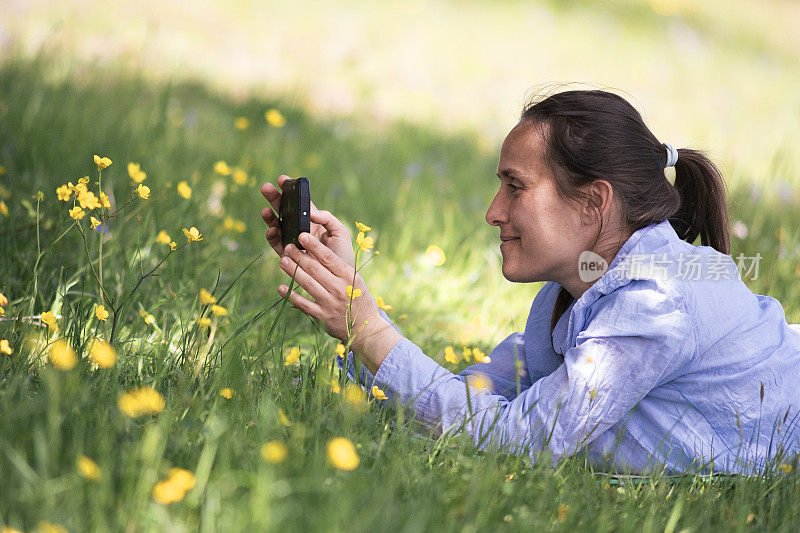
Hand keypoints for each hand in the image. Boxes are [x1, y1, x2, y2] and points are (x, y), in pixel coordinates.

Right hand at [260, 175, 355, 267]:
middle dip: (274, 198)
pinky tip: (272, 230)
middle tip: (266, 188)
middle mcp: (300, 229)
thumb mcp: (340, 232)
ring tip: (266, 210)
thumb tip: (311, 211)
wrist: (340, 280)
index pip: (299, 202)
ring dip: (270, 217)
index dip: (290, 190)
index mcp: (313, 220)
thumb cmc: (342, 254)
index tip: (282, 179)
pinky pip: (277, 244)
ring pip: (277, 225)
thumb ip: (328, 218)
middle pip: (284, 210)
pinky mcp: (288, 256)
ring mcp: (292, 241)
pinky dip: (272, 236)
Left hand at [277, 233, 400, 373]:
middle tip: (288, 246)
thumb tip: (317, 251)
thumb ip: (339, 268)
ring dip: (293, 271)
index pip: (329, 258)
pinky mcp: (322, 317)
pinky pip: (303, 304)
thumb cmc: (359, 298)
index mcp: (349, 276)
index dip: (314, 246)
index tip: (302, 236)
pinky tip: (281, 287)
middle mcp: (339, 289)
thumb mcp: (356, 280)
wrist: (365, 327)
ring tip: (282, 261)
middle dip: (299, 256)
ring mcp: (330, 303)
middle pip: (315, 269)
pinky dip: (291, 296)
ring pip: (308, 284)